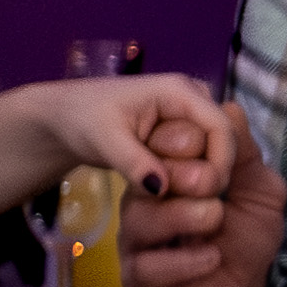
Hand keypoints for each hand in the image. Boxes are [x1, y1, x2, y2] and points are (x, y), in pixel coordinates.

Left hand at [18, 71, 223, 188]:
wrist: (64, 118)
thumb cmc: (81, 119)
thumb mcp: (104, 140)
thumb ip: (134, 163)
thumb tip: (163, 189)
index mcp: (180, 90)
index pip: (221, 128)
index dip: (221, 162)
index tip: (205, 193)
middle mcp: (193, 98)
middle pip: (222, 140)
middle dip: (208, 170)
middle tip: (179, 196)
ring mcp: (189, 115)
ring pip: (213, 150)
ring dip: (198, 174)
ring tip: (167, 190)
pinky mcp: (183, 131)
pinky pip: (200, 155)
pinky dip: (189, 173)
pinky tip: (167, 186)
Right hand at [118, 97, 285, 286]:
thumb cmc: (247, 238)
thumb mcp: (259, 191)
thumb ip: (244, 155)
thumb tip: (231, 108)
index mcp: (170, 176)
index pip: (157, 147)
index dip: (178, 140)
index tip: (203, 143)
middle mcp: (146, 204)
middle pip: (144, 180)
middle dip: (180, 176)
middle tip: (212, 185)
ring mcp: (137, 241)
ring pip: (141, 219)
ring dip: (184, 216)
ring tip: (215, 219)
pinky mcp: (137, 278)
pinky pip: (148, 264)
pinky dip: (184, 260)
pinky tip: (211, 257)